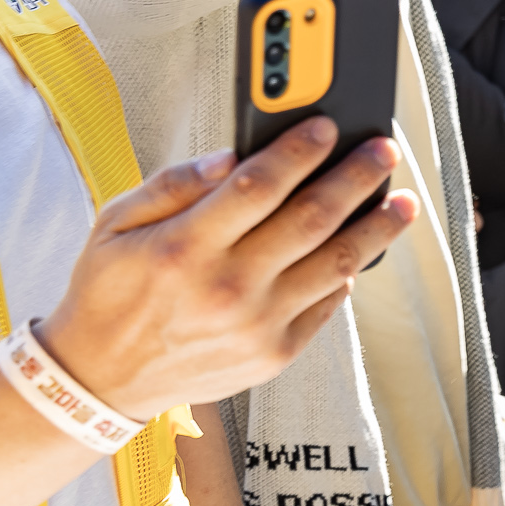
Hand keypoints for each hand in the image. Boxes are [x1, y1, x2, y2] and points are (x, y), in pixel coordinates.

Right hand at [37, 119, 414, 419]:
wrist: (102, 378)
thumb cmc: (109, 292)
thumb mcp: (115, 224)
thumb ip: (173, 184)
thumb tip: (232, 157)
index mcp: (185, 247)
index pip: (258, 185)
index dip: (299, 151)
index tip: (327, 127)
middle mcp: (227, 287)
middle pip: (312, 219)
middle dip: (356, 178)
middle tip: (384, 151)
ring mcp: (257, 325)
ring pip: (336, 264)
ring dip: (377, 229)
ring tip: (402, 202)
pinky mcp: (275, 354)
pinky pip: (326, 305)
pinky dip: (347, 275)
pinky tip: (361, 251)